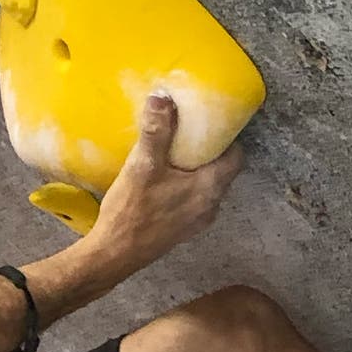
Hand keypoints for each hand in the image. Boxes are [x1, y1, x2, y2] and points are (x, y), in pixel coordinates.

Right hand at [81, 93, 243, 277]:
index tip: (211, 122)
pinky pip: (193, 199)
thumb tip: (163, 96)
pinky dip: (186, 185)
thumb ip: (156, 131)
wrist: (114, 254)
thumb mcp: (143, 165)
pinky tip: (165, 178)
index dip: (227, 137)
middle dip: (209, 150)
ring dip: (196, 169)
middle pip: (222, 171)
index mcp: (210, 188)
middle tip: (189, 132)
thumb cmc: (132, 210)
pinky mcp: (183, 230)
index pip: (236, 157)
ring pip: (207, 186)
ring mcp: (198, 221)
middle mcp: (211, 206)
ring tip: (175, 152)